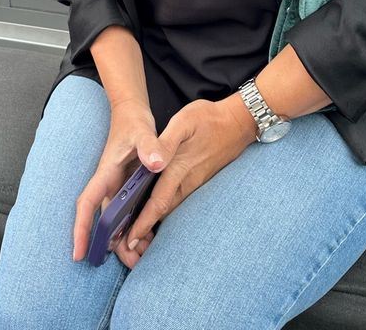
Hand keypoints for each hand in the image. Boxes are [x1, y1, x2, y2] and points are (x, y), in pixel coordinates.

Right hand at [72, 98, 163, 263]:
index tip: (79, 253)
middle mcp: (108, 184)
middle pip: (103, 221)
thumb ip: (150, 145)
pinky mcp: (127, 188)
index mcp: (106, 174)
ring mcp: (117, 187)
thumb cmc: (133, 122)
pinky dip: (135, 228)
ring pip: (116, 221)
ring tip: (141, 259)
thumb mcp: (142, 131)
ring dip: (124, 241)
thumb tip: (156, 163)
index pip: (87, 204)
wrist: (131, 113)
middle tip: (132, 264)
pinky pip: (127, 214)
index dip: (82, 228)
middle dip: (110, 246)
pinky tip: (149, 239)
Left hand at [121, 95, 255, 259]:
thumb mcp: (184, 122)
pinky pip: (179, 198)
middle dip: (146, 229)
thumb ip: (165, 142)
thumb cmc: (208, 119)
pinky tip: (157, 210)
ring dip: (155, 220)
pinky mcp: (199, 178)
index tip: (129, 241)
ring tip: (138, 234)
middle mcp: (187, 180)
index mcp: (179, 168)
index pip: (158, 202)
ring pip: (172, 206)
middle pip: (163, 210)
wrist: (238, 123)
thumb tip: (153, 163)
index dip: (143, 223)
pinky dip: (165, 208)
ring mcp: (195, 181)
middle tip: (127, 246)